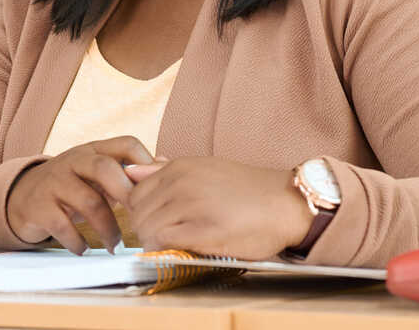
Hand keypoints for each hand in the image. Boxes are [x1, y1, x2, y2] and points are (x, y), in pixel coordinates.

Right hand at [6, 136, 154, 253]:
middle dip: (127, 195)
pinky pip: (63, 225)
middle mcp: (73, 160)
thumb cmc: (71, 186)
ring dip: (108, 229)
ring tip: (114, 245)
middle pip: (105, 168)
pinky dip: (78, 242)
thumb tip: (165, 163)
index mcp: (93, 150)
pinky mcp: (38, 206)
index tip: (154, 192)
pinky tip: (84, 250)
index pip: (126, 143)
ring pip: (88, 201)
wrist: (21, 196)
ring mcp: (54, 182)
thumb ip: (126, 170)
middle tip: (139, 220)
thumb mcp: (96, 173)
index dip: (146, 163)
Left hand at [125, 158, 312, 259]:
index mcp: (179, 167)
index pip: (134, 191)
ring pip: (146, 228)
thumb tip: (132, 171)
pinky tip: (180, 250)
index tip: (154, 221)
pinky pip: (164, 241)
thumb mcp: (204, 169)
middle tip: (162, 237)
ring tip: (172, 245)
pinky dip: (164, 249)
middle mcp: (181, 182)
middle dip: (143, 228)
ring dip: (153, 242)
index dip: (140, 211)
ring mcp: (191, 205)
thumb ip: (166, 171)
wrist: (286, 203)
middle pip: (137, 211)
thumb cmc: (246, 190)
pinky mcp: (203, 230)